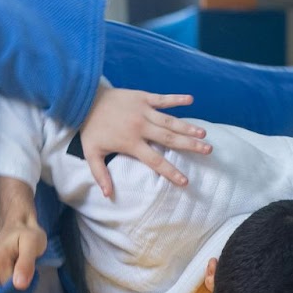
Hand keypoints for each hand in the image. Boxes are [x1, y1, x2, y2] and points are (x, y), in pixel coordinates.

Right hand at [0, 223, 46, 288]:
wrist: (17, 224)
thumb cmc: (28, 234)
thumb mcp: (33, 245)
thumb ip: (26, 264)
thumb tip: (19, 285)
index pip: (8, 286)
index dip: (19, 280)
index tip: (23, 266)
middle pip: (0, 286)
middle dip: (13, 279)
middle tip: (19, 263)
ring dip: (7, 278)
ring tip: (13, 262)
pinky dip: (0, 278)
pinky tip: (5, 266)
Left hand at [79, 87, 210, 197]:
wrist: (84, 99)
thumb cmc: (90, 128)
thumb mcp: (91, 154)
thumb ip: (100, 175)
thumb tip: (108, 195)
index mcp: (130, 142)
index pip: (155, 160)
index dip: (170, 171)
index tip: (185, 181)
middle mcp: (140, 127)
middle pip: (169, 139)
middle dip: (190, 145)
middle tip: (207, 150)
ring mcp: (143, 110)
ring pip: (169, 120)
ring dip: (187, 126)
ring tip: (203, 133)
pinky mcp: (142, 97)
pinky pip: (162, 98)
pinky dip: (176, 98)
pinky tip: (191, 99)